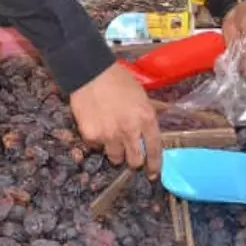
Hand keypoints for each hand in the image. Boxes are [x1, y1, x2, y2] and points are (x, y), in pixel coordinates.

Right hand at [70, 63, 161, 178]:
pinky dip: (98, 141)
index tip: (153, 173)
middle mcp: (130, 131)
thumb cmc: (118, 79)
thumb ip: (148, 114)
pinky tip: (97, 127)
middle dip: (134, 160)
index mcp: (146, 119)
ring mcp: (109, 135)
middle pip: (135, 160)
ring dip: (116, 152)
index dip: (155, 164)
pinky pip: (97, 147)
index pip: (155, 149)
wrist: (90, 72)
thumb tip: (154, 127)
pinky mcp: (91, 136)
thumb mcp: (141, 95)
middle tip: (130, 155)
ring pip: (115, 158)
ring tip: (112, 139)